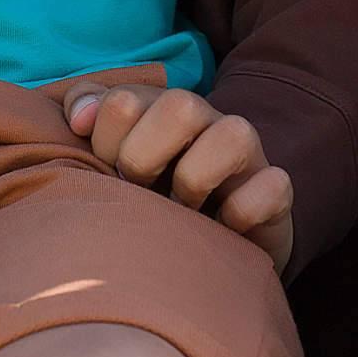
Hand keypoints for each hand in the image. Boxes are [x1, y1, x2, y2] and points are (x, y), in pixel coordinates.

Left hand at [65, 83, 293, 272]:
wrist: (209, 254)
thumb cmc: (150, 200)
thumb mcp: (113, 156)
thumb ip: (89, 115)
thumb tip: (81, 117)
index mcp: (162, 109)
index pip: (125, 101)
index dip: (104, 142)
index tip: (105, 173)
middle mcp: (208, 122)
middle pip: (181, 104)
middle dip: (144, 156)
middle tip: (140, 192)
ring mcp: (247, 156)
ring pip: (234, 135)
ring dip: (196, 180)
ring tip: (182, 213)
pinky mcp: (276, 194)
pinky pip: (273, 186)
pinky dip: (243, 211)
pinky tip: (223, 230)